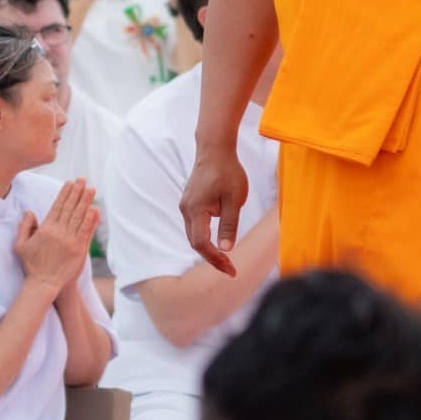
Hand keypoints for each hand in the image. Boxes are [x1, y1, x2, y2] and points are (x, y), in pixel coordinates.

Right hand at [14, 178, 98, 293]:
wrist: (44, 283)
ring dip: (86, 201)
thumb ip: (25, 227)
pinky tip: (95, 209)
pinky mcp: (80, 249)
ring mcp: (71, 241)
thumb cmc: (31, 264)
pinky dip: (92, 219)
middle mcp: (59, 233)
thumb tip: (30, 212)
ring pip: (79, 217)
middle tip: (83, 180)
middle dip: (77, 193)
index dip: (65, 193)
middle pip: (70, 208)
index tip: (70, 182)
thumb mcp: (21, 245)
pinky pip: (87, 231)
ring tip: (91, 189)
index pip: (57, 207)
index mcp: (45, 230)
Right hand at [180, 145, 248, 276]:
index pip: (201, 243)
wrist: (215, 149)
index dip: (215, 259)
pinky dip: (205, 237)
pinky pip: (196, 226)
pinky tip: (218, 243)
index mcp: (195, 210)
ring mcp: (186, 206)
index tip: (230, 269)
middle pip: (195, 242)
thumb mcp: (234, 199)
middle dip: (212, 258)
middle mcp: (186, 210)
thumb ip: (229, 224)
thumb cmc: (228, 171)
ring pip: (194, 235)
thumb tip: (226, 248)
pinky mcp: (190, 203)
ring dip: (209, 249)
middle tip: (231, 269)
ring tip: (226, 261)